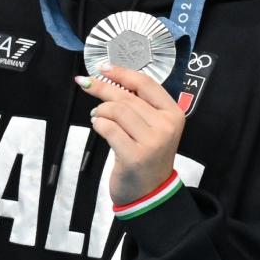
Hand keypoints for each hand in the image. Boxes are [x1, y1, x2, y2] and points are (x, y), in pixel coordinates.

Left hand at [78, 64, 184, 204]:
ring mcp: (152, 141)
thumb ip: (140, 105)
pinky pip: (108, 129)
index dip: (122, 72)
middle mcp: (166, 125)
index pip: (146, 84)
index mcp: (174, 113)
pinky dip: (98, 124)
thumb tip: (109, 79)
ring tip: (97, 116)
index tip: (102, 67)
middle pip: (128, 96)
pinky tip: (98, 126)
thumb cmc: (148, 155)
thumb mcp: (153, 127)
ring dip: (100, 110)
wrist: (150, 192)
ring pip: (117, 111)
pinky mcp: (134, 156)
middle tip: (85, 84)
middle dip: (102, 88)